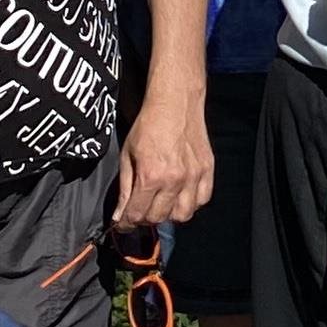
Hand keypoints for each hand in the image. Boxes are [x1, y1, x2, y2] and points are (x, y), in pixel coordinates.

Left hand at [116, 92, 214, 231]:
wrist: (175, 103)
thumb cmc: (148, 125)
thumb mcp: (128, 156)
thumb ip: (125, 188)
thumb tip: (119, 214)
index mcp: (151, 175)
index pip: (137, 214)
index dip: (126, 223)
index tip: (123, 223)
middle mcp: (174, 179)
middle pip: (158, 218)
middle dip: (144, 219)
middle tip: (139, 210)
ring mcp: (193, 176)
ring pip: (183, 215)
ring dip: (169, 214)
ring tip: (161, 204)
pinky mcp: (207, 170)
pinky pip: (202, 200)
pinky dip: (191, 203)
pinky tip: (180, 195)